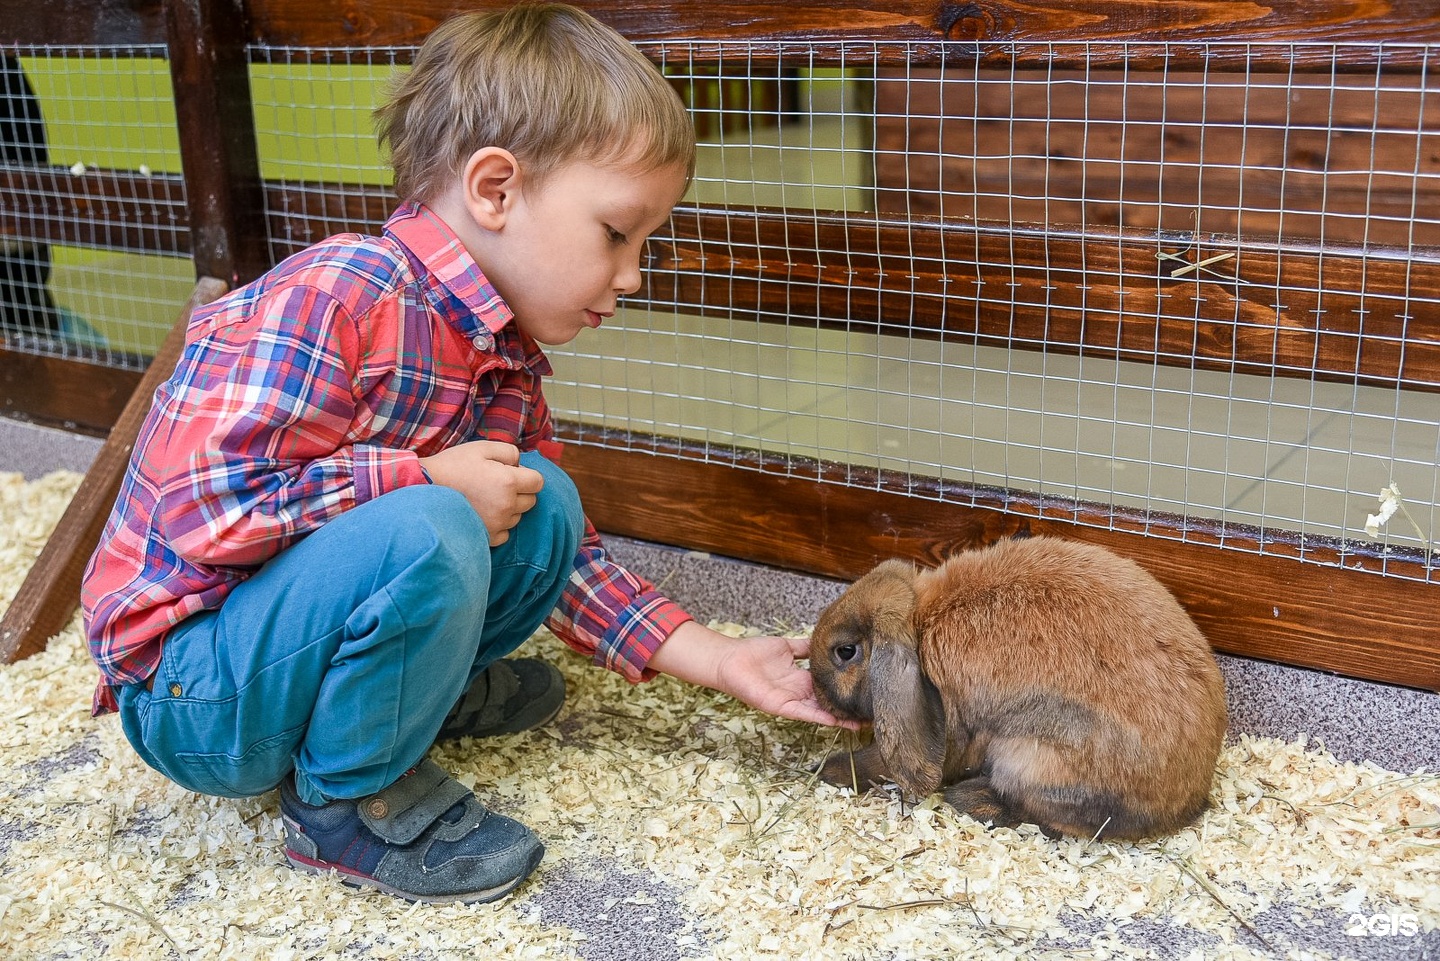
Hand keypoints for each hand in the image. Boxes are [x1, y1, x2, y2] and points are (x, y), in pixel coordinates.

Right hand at [418, 440, 544, 545]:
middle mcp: (507, 506)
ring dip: (509, 508)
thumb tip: (520, 464)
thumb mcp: (481, 448)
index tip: (512, 473)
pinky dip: (498, 525)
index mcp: (508, 482)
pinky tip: (483, 514)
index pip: (538, 482)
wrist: (422, 490)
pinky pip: (505, 533)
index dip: (527, 475)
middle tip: (496, 484)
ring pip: (518, 516)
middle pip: (531, 501)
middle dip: (520, 491)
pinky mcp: (488, 538)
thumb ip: (509, 452)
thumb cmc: (452, 466)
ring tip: (485, 498)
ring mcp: (497, 524)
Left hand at [648, 621, 861, 728]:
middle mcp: (801, 693)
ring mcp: (792, 701)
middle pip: (830, 703)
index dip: (848, 689)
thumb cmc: (754, 652)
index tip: (869, 692)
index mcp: (804, 679)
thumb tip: (828, 639)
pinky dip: (820, 717)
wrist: (730, 659)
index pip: (830, 687)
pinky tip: (836, 721)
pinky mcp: (781, 706)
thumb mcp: (787, 646)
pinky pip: (804, 714)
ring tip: (863, 723)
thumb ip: (807, 647)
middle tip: (874, 714)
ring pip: (821, 712)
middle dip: (850, 710)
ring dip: (840, 718)